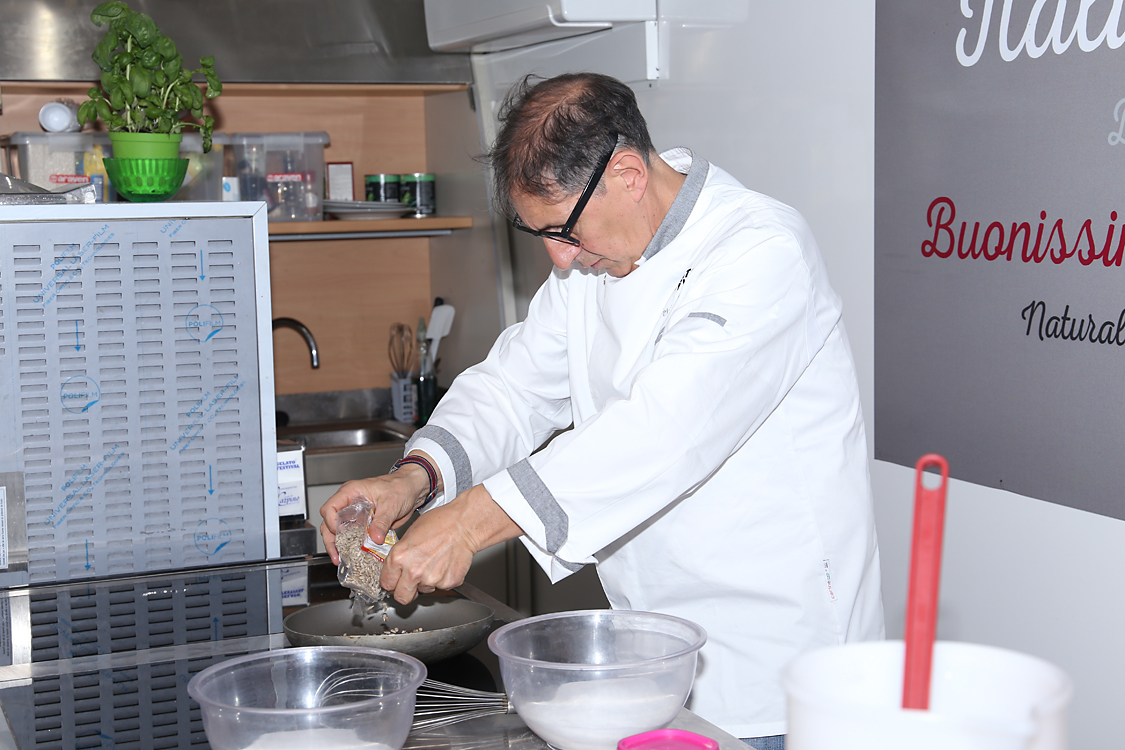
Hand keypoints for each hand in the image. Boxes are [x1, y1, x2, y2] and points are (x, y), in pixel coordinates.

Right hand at [319, 463, 430, 563]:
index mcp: (351, 492)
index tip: (339, 534)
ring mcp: (355, 514)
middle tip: (337, 555)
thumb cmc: (400, 486)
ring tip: (342, 560)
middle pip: (329, 522)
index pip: (330, 508)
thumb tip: (375, 538)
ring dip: (339, 545)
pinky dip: (352, 546)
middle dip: (331, 540)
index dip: (331, 522)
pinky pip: (353, 536)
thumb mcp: (391, 504)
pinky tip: (354, 556)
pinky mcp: (363, 524)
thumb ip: (381, 522)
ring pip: (338, 531)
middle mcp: (349, 503)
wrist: (413, 489)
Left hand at [380, 484, 523, 603]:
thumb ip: (399, 557)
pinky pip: (440, 587)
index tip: (395, 581)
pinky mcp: (447, 583)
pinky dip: (442, 579)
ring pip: (423, 591)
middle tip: (410, 584)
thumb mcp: (409, 535)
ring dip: (425, 582)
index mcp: (399, 558)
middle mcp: (413, 571)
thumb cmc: (438, 524)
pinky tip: (444, 565)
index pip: (387, 584)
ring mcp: (431, 579)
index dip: (391, 582)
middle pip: (402, 597)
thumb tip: (394, 570)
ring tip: (433, 564)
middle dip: (404, 592)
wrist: (463, 525)